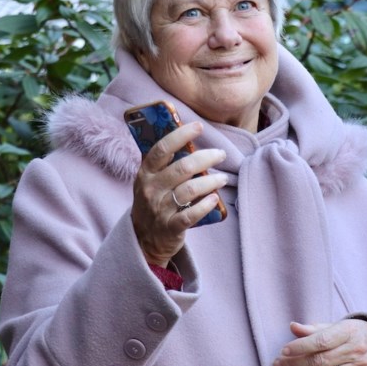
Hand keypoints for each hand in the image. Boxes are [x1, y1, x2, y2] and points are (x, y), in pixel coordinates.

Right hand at [131, 121, 226, 263]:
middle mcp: (151, 189)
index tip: (198, 126)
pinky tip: (214, 199)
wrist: (143, 239)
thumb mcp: (149, 181)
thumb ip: (162, 162)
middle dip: (206, 158)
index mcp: (145, 173)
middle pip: (182, 168)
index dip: (180, 135)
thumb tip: (183, 135)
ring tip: (223, 177)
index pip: (161, 149)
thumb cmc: (152, 202)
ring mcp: (160, 209)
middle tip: (221, 154)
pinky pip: (190, 215)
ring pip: (189, 190)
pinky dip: (205, 206)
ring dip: (210, 182)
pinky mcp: (170, 228)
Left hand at [273, 320, 366, 365]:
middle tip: (278, 363)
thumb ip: (315, 329)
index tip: (284, 350)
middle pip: (320, 360)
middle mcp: (357, 351)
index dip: (300, 347)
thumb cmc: (356, 334)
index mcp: (350, 332)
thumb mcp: (339, 326)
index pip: (321, 341)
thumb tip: (292, 327)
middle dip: (295, 363)